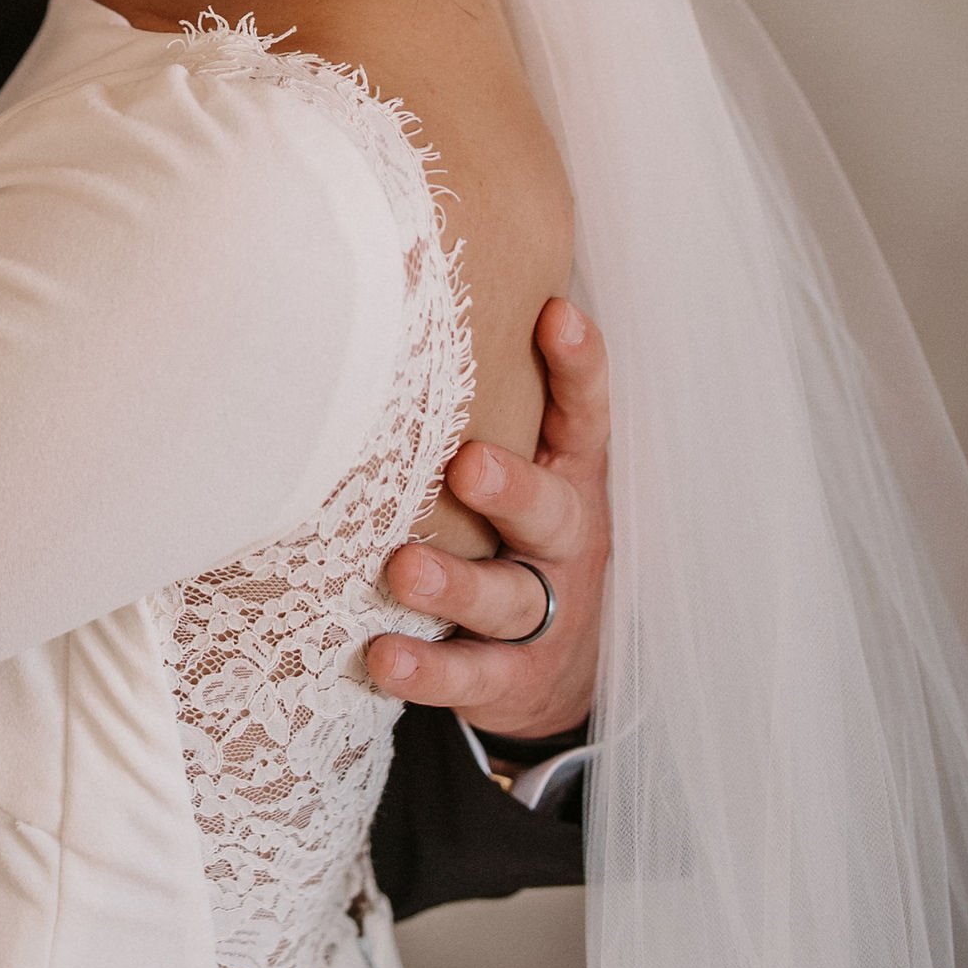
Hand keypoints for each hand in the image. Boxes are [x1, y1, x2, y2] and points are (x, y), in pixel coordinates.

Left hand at [365, 296, 608, 742]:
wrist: (559, 670)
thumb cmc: (518, 531)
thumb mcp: (527, 464)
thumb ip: (490, 401)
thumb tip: (407, 288)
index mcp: (569, 475)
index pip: (585, 415)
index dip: (578, 368)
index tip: (555, 314)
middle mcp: (564, 540)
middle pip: (550, 511)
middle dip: (511, 487)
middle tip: (467, 464)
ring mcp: (542, 612)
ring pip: (506, 596)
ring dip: (455, 585)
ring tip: (404, 570)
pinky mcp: (512, 679)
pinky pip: (471, 676)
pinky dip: (427, 671)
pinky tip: (382, 657)